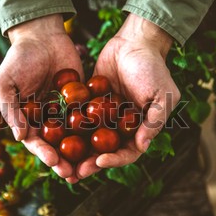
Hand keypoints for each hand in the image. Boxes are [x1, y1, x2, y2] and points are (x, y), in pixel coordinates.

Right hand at [0, 14, 82, 177]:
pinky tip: (106, 141)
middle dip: (64, 161)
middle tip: (74, 173)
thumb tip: (20, 137)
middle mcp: (47, 119)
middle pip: (56, 145)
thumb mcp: (6, 83)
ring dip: (81, 153)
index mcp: (27, 119)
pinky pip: (88, 117)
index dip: (44, 153)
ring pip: (74, 136)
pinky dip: (96, 129)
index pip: (35, 142)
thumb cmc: (18, 58)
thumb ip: (11, 109)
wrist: (42, 35)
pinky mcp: (81, 100)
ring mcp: (65, 111)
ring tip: (90, 166)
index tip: (54, 162)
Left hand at [76, 14, 180, 179]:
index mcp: (139, 129)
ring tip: (61, 161)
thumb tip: (142, 146)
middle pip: (105, 152)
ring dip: (77, 152)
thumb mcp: (162, 94)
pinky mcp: (90, 103)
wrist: (134, 42)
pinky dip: (68, 128)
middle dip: (90, 163)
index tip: (100, 161)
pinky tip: (53, 135)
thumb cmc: (153, 68)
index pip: (128, 152)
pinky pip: (79, 118)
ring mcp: (104, 116)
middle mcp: (120, 127)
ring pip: (89, 139)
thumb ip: (154, 120)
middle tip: (74, 173)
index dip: (114, 160)